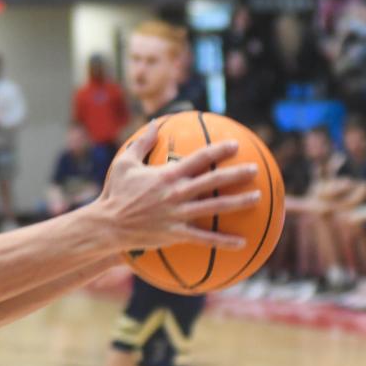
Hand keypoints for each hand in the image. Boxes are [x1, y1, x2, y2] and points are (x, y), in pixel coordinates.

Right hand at [97, 121, 259, 250]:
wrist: (108, 224)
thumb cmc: (114, 191)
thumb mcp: (124, 162)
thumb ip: (141, 143)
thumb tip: (153, 123)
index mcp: (167, 175)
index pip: (199, 158)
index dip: (219, 150)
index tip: (235, 145)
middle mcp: (177, 193)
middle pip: (214, 181)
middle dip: (237, 174)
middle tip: (254, 170)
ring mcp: (179, 214)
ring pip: (216, 207)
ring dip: (239, 202)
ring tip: (258, 198)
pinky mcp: (177, 234)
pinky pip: (205, 238)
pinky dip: (225, 241)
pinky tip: (243, 242)